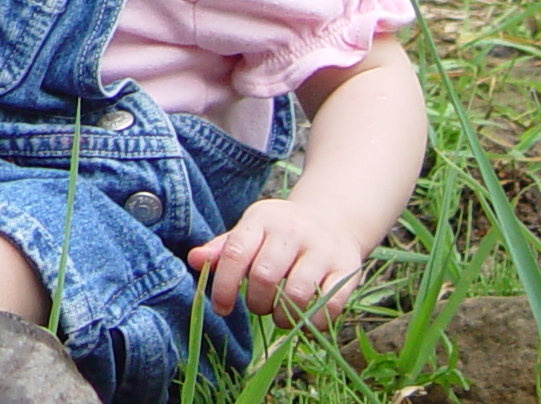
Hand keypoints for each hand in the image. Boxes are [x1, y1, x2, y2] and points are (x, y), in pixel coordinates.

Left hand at [185, 198, 369, 323]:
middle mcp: (293, 231)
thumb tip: (193, 260)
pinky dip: (313, 322)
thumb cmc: (279, 233)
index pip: (236, 253)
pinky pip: (329, 304)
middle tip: (257, 308)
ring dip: (283, 316)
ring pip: (297, 293)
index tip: (221, 309)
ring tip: (278, 316)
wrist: (333, 220)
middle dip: (256, 302)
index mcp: (262, 219)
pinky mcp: (346, 269)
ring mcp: (322, 250)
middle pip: (265, 276)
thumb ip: (223, 248)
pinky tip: (304, 321)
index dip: (224, 286)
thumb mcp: (250, 231)